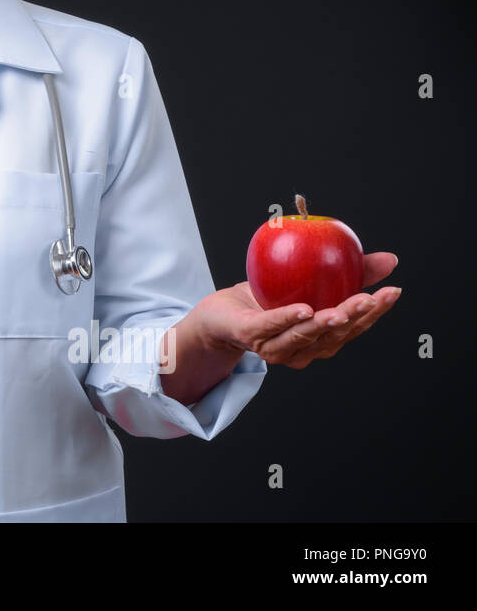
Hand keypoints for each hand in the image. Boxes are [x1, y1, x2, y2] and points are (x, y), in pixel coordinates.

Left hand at [196, 252, 400, 368]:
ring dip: (327, 323)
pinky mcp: (250, 336)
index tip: (392, 292)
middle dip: (356, 318)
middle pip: (334, 336)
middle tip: (372, 298)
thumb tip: (390, 259)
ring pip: (306, 336)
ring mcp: (275, 347)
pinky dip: (288, 319)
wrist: (217, 314)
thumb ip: (348, 272)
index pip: (352, 328)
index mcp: (318, 339)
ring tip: (345, 307)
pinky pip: (271, 327)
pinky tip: (305, 309)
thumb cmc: (264, 299)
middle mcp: (301, 350)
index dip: (374, 312)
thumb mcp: (308, 280)